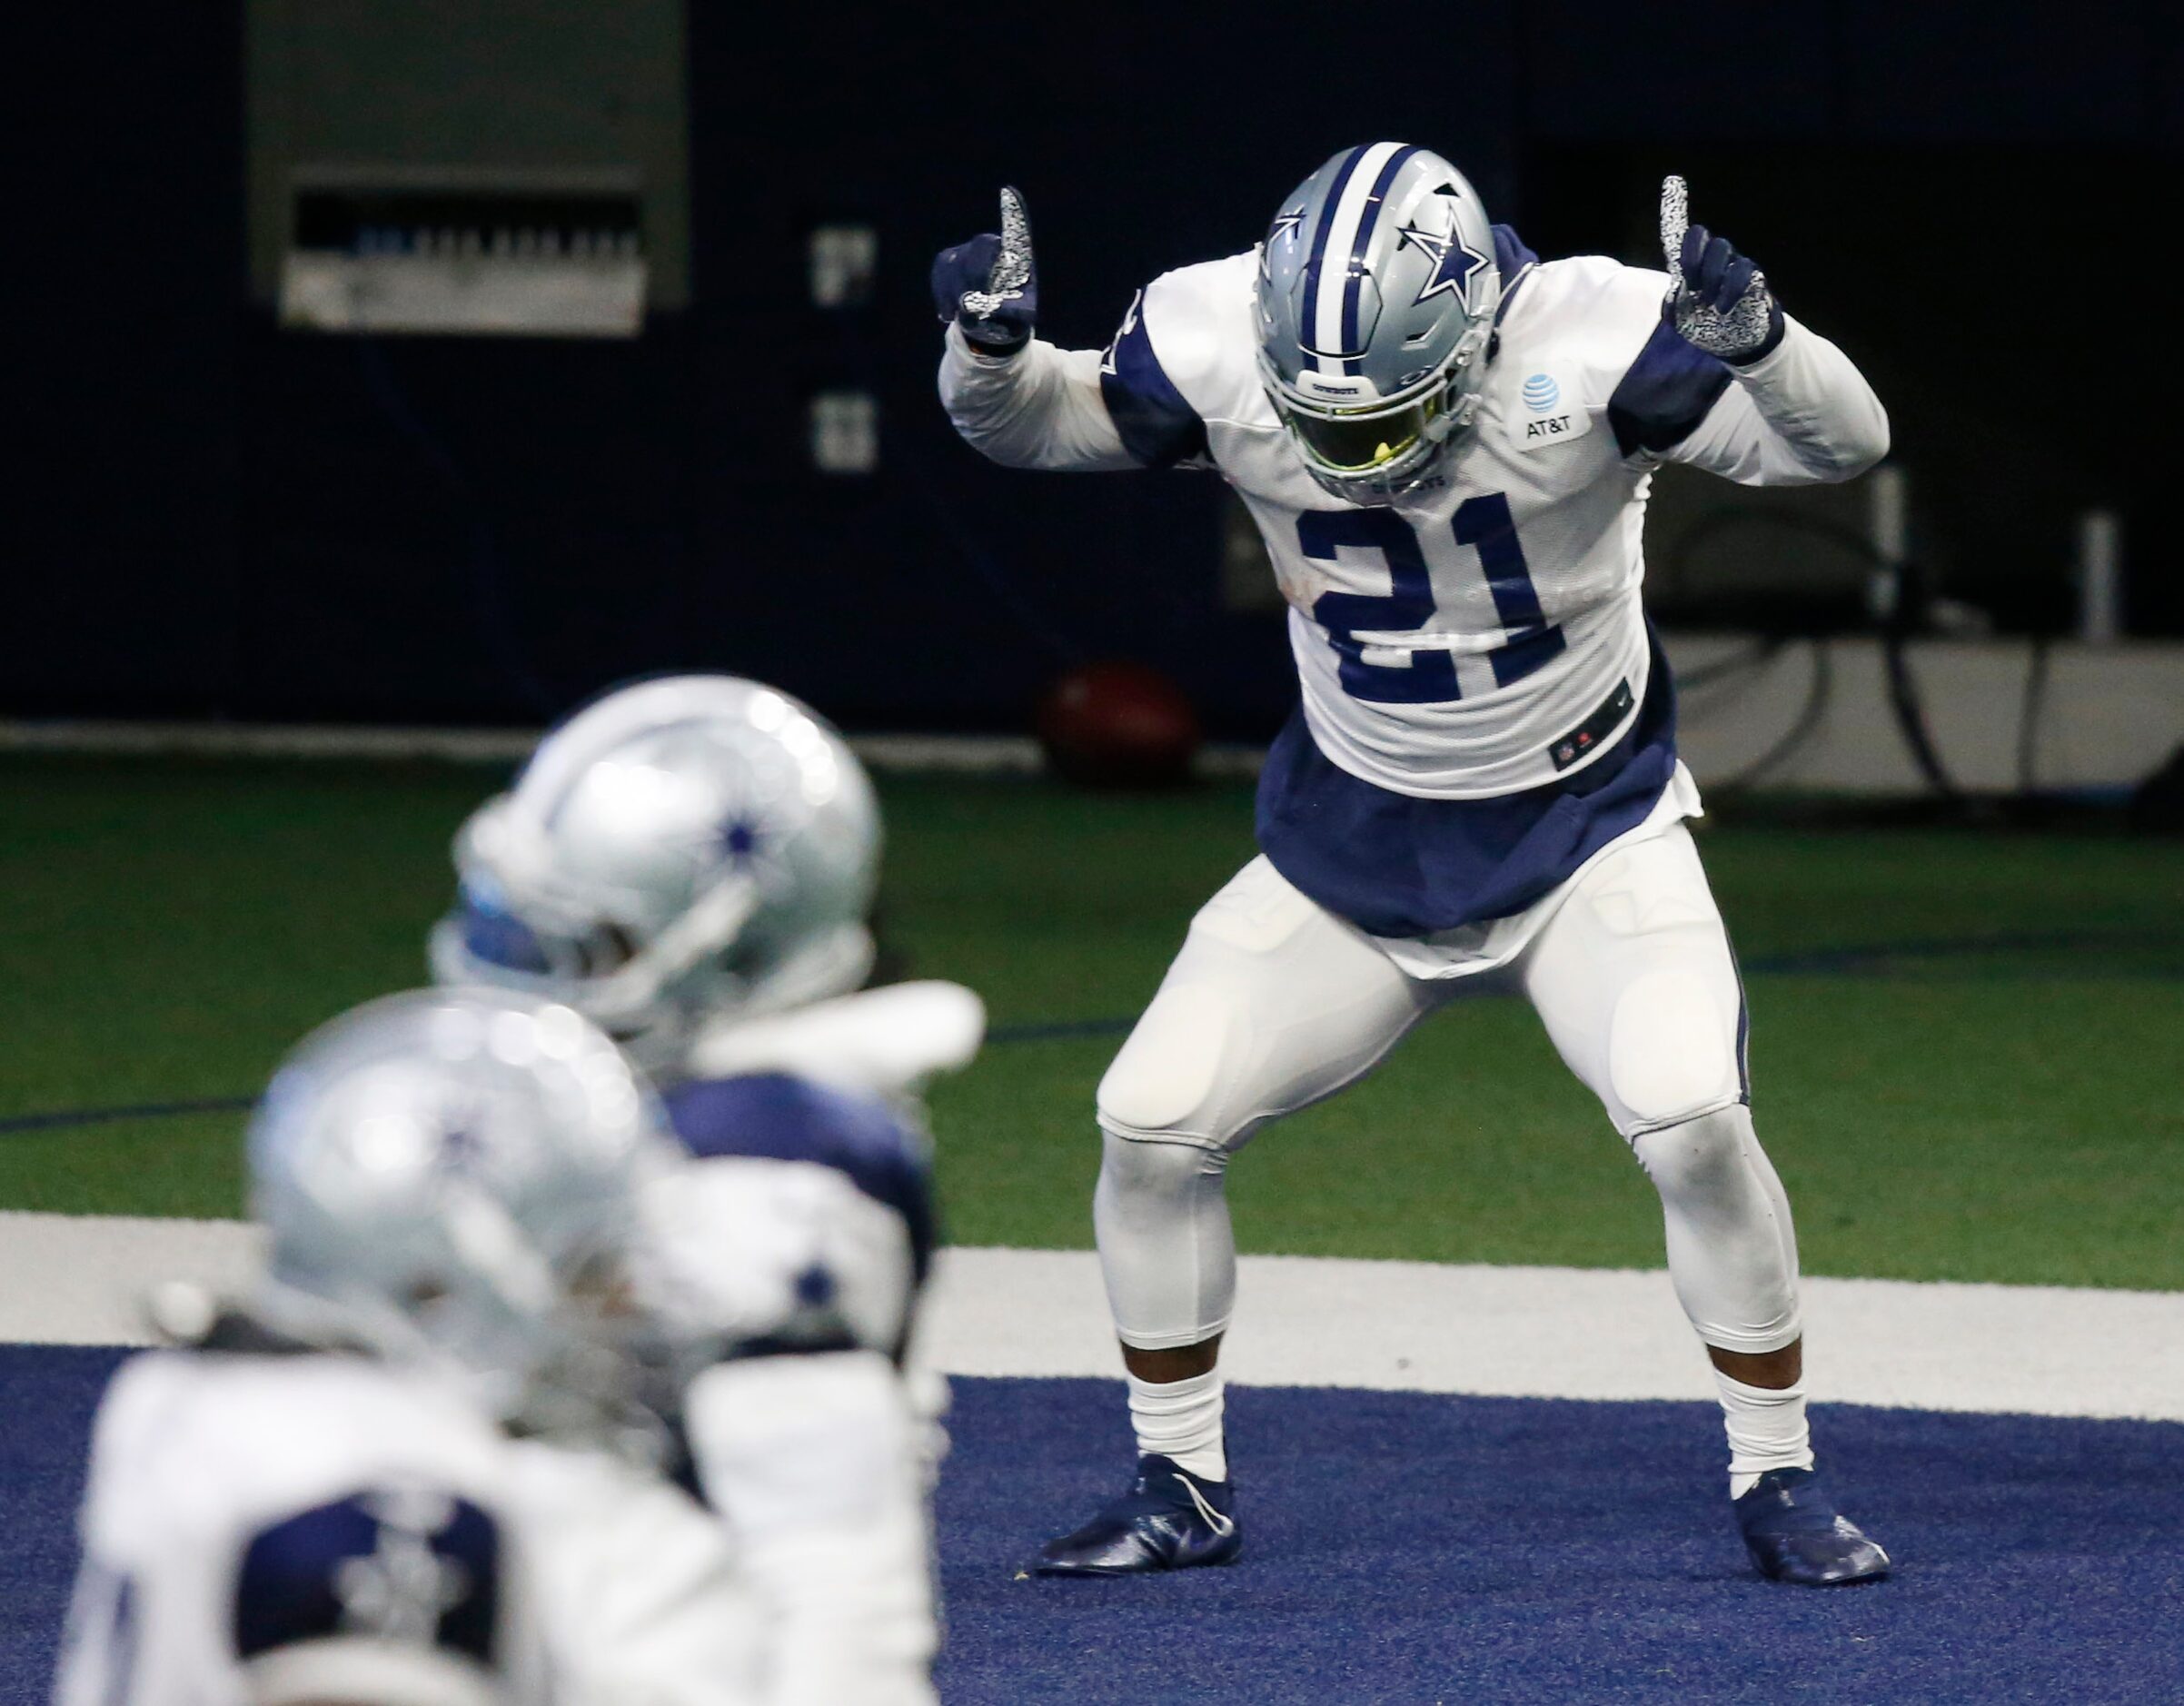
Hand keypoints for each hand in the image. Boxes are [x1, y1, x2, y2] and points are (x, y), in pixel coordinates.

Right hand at [931, 187, 1036, 354]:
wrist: (992, 325)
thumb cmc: (1011, 319)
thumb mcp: (1018, 320)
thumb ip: (1008, 311)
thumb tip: (986, 305)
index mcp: (1018, 260)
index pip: (1016, 232)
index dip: (1012, 213)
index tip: (1008, 191)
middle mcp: (994, 249)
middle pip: (981, 247)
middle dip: (974, 274)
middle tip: (971, 304)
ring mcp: (971, 252)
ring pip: (956, 260)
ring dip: (955, 289)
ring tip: (962, 315)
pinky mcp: (951, 261)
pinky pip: (941, 269)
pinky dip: (942, 291)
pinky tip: (949, 312)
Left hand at [1659, 175, 1783, 364]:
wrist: (1737, 345)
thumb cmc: (1706, 329)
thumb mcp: (1680, 322)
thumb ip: (1671, 308)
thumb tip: (1676, 291)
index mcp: (1689, 268)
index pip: (1679, 234)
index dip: (1675, 208)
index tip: (1673, 180)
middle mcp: (1711, 260)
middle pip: (1700, 235)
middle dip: (1691, 255)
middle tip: (1689, 284)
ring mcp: (1734, 266)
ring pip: (1721, 249)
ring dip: (1710, 277)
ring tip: (1707, 302)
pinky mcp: (1754, 278)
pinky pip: (1744, 270)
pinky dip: (1729, 290)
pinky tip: (1721, 308)